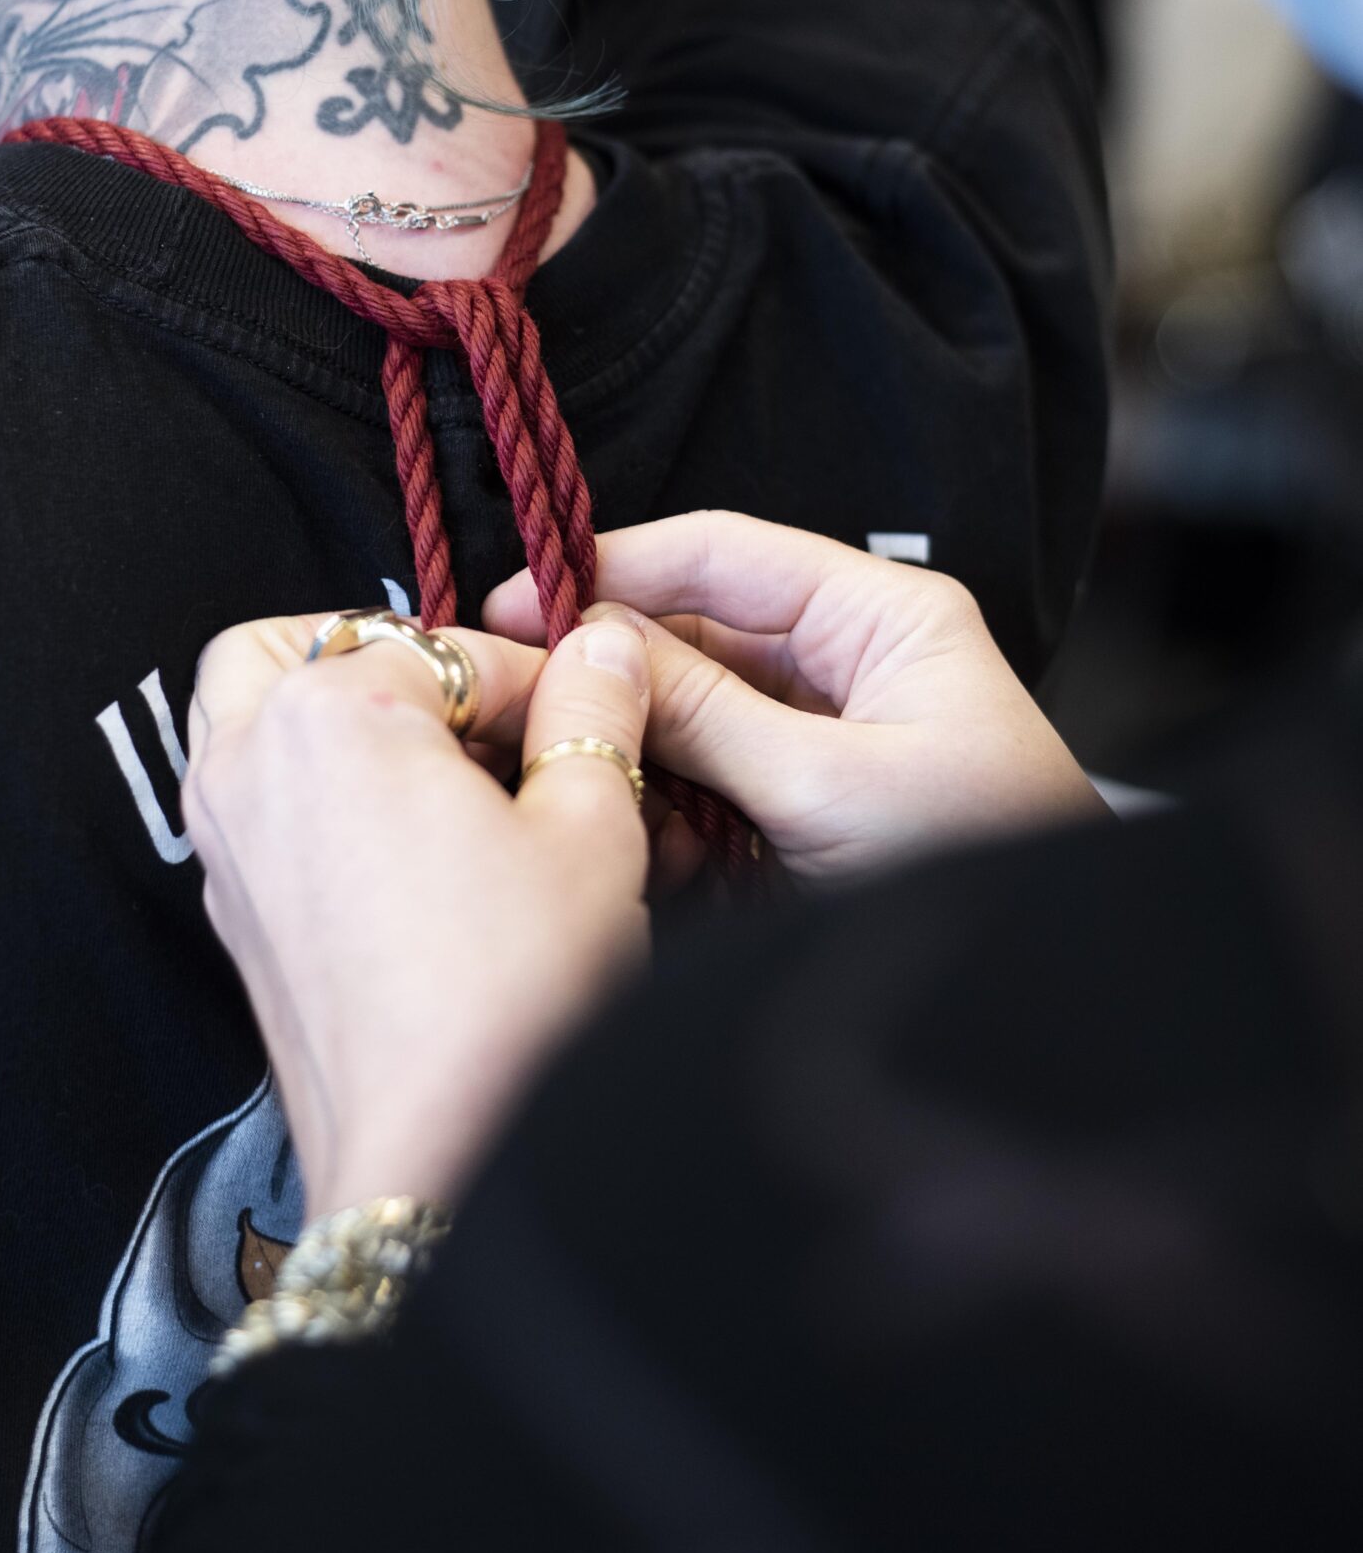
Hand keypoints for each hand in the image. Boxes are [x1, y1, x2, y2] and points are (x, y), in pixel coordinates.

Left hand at [183, 611, 652, 1214]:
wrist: (441, 1159)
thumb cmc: (514, 995)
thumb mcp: (589, 830)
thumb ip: (592, 714)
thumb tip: (602, 644)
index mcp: (332, 712)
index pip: (450, 646)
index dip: (536, 680)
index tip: (589, 718)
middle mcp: (250, 763)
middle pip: (296, 648)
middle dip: (389, 659)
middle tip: (483, 715)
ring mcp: (226, 846)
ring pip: (256, 722)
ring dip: (337, 720)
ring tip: (445, 775)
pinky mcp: (234, 919)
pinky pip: (258, 808)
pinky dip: (318, 795)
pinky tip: (415, 848)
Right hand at [488, 513, 1103, 877]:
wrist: (1041, 998)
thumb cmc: (984, 864)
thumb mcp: (831, 785)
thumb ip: (705, 712)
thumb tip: (590, 646)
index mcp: (879, 617)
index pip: (722, 553)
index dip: (613, 565)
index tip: (518, 596)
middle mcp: (844, 663)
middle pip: (692, 632)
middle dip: (608, 666)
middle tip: (510, 693)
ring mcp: (815, 740)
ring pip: (684, 715)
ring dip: (626, 746)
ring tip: (562, 774)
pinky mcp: (792, 813)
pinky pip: (700, 786)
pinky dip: (654, 808)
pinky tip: (620, 835)